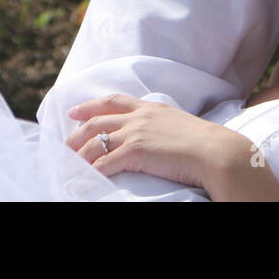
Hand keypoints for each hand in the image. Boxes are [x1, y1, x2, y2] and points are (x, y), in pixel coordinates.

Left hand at [65, 94, 244, 191]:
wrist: (214, 152)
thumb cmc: (204, 143)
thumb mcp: (179, 124)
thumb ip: (163, 124)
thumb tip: (157, 134)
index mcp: (150, 108)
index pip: (114, 101)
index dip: (91, 105)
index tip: (75, 110)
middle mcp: (139, 117)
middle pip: (98, 120)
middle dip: (77, 132)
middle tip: (64, 142)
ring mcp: (136, 133)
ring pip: (97, 141)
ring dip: (80, 153)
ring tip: (69, 163)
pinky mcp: (135, 152)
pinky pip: (105, 162)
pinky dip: (92, 170)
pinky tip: (86, 177)